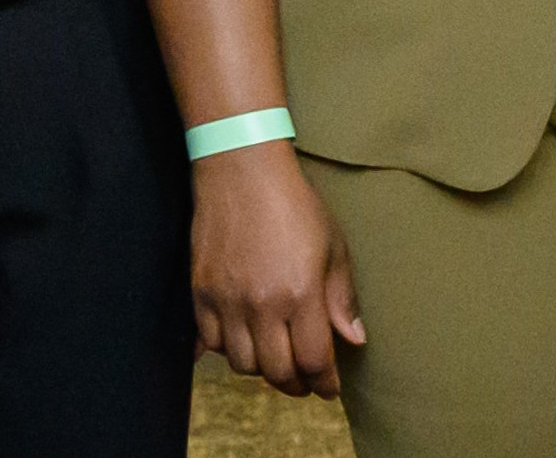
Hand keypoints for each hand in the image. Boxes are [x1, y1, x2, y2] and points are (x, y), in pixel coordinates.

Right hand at [190, 141, 363, 397]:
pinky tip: (243, 338)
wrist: (242, 169)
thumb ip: (341, 297)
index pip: (313, 362)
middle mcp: (262, 304)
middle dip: (296, 384)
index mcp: (301, 293)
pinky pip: (210, 343)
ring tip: (275, 357)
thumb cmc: (294, 203)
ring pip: (242, 365)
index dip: (324, 383)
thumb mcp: (333, 245)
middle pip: (277, 372)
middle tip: (305, 380)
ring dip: (262, 369)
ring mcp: (227, 300)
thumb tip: (354, 339)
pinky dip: (228, 350)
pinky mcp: (201, 291)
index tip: (330, 387)